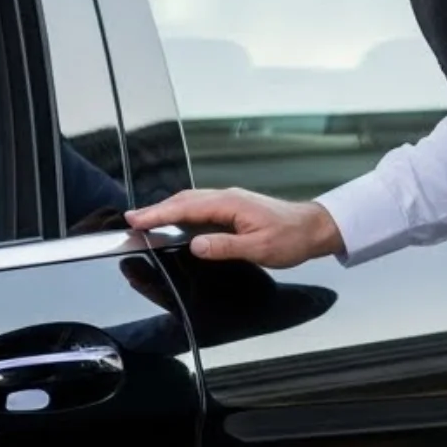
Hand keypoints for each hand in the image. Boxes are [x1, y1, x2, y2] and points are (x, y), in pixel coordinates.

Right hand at [124, 187, 344, 268]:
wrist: (315, 227)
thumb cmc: (291, 238)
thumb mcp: (260, 249)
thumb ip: (225, 246)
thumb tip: (196, 245)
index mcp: (230, 204)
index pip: (186, 208)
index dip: (159, 214)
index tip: (137, 220)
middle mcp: (226, 197)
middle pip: (183, 200)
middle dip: (155, 209)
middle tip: (131, 220)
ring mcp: (229, 200)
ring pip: (190, 200)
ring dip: (167, 209)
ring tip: (146, 219)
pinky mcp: (233, 206)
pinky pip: (200, 205)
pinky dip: (181, 210)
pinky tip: (176, 219)